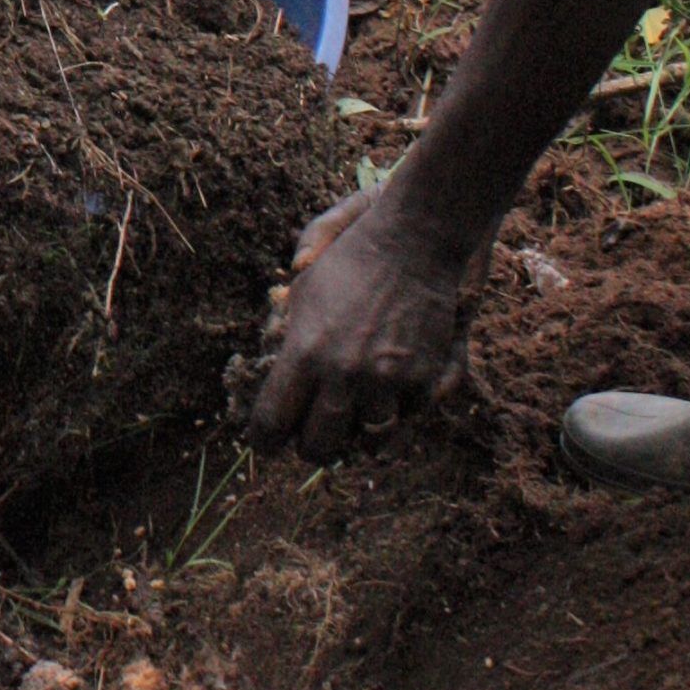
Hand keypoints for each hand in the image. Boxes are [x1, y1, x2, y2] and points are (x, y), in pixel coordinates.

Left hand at [251, 198, 467, 455]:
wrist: (414, 242)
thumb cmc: (350, 261)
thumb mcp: (303, 291)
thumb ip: (285, 333)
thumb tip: (271, 369)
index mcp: (305, 352)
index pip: (273, 419)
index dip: (264, 439)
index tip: (264, 444)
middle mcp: (345, 374)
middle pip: (319, 445)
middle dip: (309, 448)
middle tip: (307, 442)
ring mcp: (389, 381)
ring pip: (368, 443)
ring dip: (356, 442)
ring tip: (348, 433)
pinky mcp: (425, 380)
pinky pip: (407, 424)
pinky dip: (395, 423)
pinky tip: (385, 412)